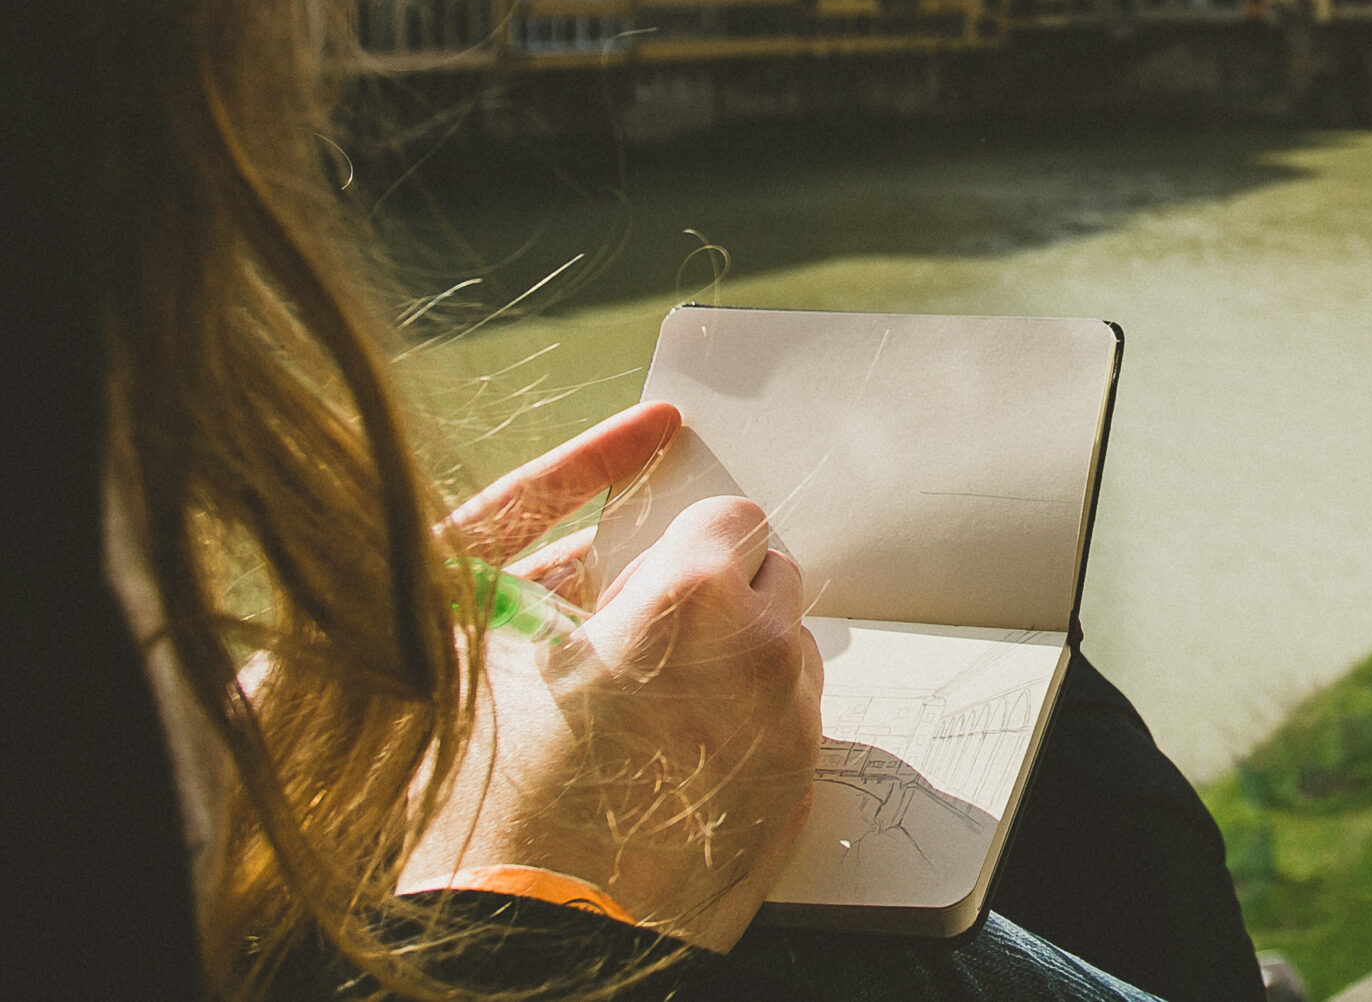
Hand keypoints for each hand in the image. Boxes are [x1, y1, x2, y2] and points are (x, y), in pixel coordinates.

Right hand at [408, 403, 823, 950]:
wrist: (530, 935)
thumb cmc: (499, 802)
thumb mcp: (495, 653)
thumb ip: (559, 578)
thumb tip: (595, 553)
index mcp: (691, 601)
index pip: (734, 516)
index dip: (685, 541)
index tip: (655, 574)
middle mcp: (761, 654)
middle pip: (773, 577)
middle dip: (718, 595)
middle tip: (649, 644)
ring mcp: (790, 726)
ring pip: (785, 651)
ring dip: (738, 661)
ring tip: (657, 712)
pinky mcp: (796, 789)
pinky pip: (787, 724)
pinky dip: (748, 726)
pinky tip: (679, 762)